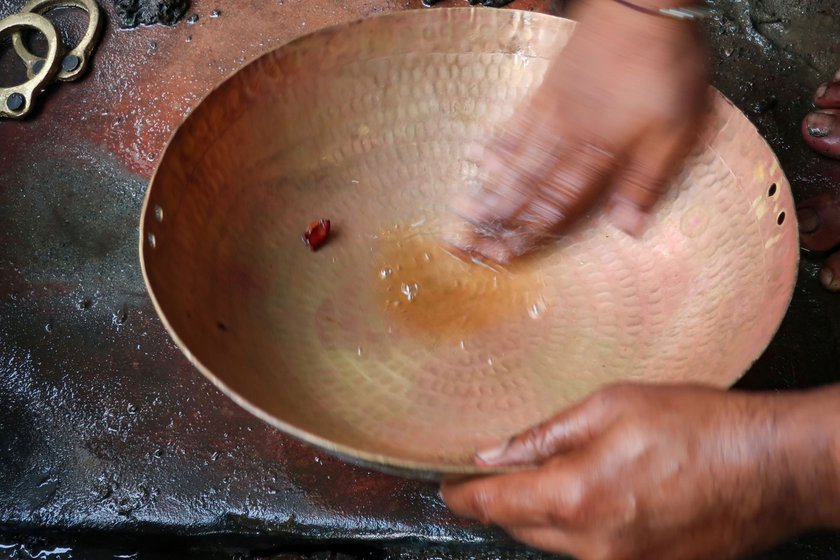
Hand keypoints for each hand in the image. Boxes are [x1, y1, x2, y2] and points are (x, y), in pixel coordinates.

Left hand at [441, 383, 834, 559]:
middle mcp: (592, 545)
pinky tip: (592, 498)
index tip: (449, 485)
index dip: (462, 495)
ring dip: (538, 516)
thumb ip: (543, 435)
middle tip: (497, 472)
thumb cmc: (694, 424)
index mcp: (575, 496)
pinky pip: (588, 555)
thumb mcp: (608, 406)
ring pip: (551, 545)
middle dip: (499, 501)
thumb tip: (493, 453)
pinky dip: (576, 530)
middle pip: (517, 527)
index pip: (492, 505)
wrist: (769, 466)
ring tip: (549, 479)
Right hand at [450, 1, 709, 262]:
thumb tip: (628, 226)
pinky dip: (495, 142)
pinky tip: (477, 153)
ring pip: (515, 158)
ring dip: (489, 186)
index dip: (532, 231)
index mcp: (598, 152)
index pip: (559, 202)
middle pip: (527, 185)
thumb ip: (646, 179)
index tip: (507, 255)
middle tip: (468, 239)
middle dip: (499, 216)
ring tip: (462, 207)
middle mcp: (567, 137)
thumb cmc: (666, 65)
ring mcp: (552, 110)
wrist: (642, 4)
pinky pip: (514, 121)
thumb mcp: (675, 129)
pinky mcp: (546, 87)